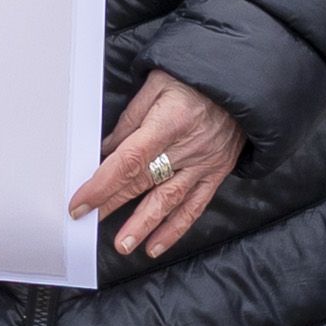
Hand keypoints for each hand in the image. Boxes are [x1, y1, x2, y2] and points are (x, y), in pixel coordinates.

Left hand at [71, 71, 245, 259]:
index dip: (102, 184)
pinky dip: (174, 229)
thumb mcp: (157, 83)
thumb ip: (131, 119)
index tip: (81, 202)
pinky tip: (155, 245)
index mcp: (168, 122)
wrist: (243, 80)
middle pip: (143, 182)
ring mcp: (203, 164)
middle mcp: (186, 147)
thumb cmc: (196, 79)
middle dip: (113, 204)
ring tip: (123, 245)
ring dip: (143, 226)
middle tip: (88, 223)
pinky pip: (194, 207)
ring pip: (168, 201)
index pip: (128, 160)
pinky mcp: (216, 174)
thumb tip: (107, 148)